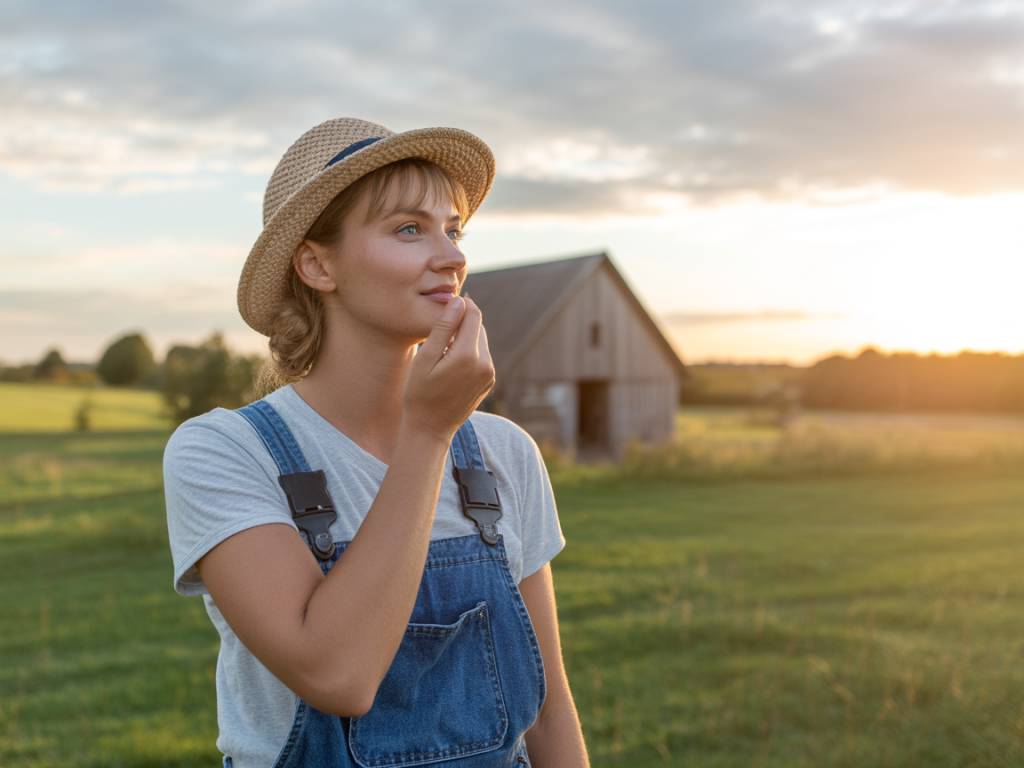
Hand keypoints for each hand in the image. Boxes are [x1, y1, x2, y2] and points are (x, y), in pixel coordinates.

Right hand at [402, 295, 494, 441]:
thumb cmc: (419, 393)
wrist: (430, 429)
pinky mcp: (489, 382)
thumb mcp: (425, 358)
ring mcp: (489, 374)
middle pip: (479, 326)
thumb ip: (443, 328)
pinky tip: (450, 364)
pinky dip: (469, 352)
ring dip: (465, 337)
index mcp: (468, 355)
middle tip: (439, 330)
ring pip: (481, 340)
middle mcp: (485, 363)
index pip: (473, 314)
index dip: (461, 305)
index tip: (444, 306)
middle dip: (462, 322)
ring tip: (442, 350)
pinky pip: (482, 356)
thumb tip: (459, 302)